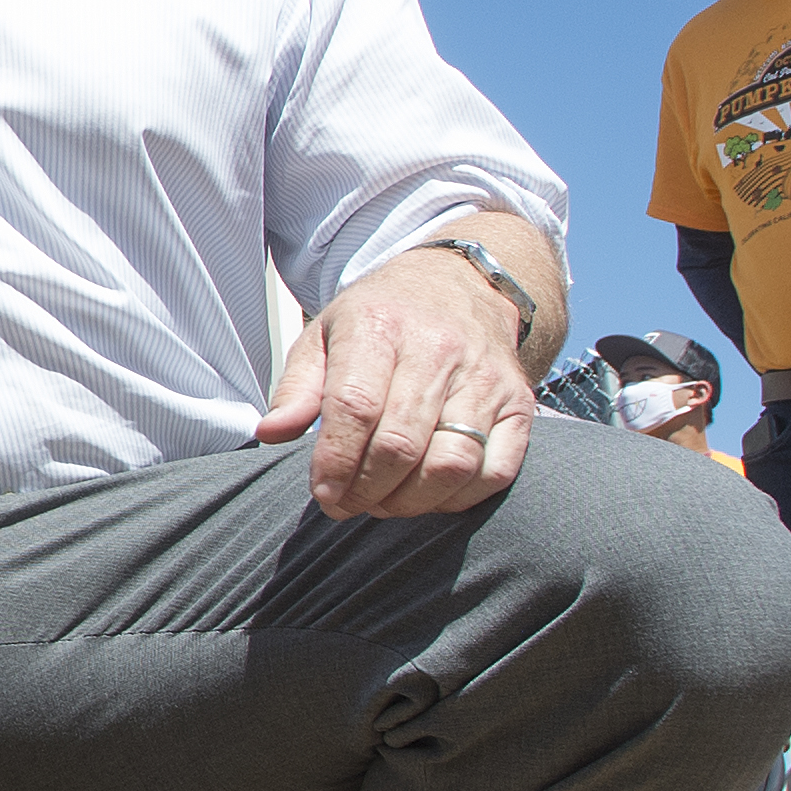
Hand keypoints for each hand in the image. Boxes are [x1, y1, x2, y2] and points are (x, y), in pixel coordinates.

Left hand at [258, 245, 537, 519]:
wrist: (459, 285)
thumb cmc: (383, 319)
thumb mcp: (325, 336)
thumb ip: (296, 388)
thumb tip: (271, 434)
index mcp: (380, 327)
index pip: (356, 407)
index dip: (336, 461)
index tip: (323, 493)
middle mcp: (438, 350)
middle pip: (401, 444)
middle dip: (366, 490)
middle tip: (346, 504)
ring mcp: (485, 378)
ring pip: (451, 463)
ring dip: (410, 501)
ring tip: (383, 502)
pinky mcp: (518, 404)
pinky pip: (495, 471)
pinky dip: (458, 498)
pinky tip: (428, 495)